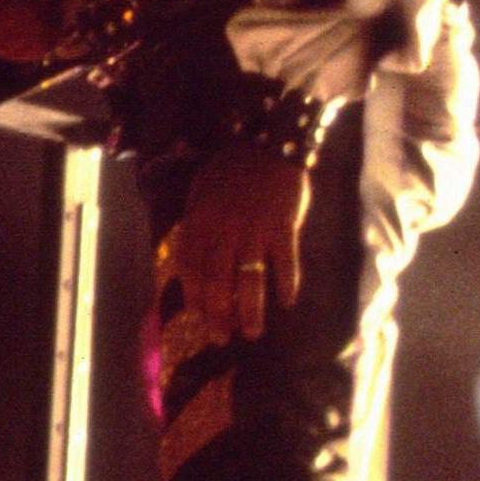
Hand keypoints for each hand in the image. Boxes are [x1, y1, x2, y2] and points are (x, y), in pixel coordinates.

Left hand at [172, 141, 310, 339]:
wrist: (270, 142)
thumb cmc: (233, 168)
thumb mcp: (202, 191)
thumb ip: (197, 225)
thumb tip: (193, 262)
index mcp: (200, 221)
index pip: (192, 269)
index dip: (196, 298)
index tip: (203, 319)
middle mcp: (224, 229)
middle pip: (218, 280)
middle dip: (219, 313)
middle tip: (224, 338)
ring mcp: (255, 228)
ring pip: (249, 278)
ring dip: (250, 309)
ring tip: (253, 331)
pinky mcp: (284, 224)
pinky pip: (285, 260)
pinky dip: (287, 282)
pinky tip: (288, 301)